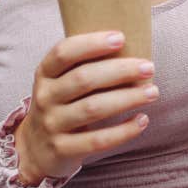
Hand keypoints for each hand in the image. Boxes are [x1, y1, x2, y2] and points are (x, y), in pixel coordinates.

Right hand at [14, 31, 156, 185]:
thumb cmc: (62, 104)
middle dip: (120, 71)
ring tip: (152, 92)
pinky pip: (97, 140)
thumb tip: (132, 46)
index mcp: (45, 73)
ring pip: (93, 108)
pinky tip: (142, 120)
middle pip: (83, 79)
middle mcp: (45, 97)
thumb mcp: (61, 82)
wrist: (35, 148)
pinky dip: (123, 131)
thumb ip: (84, 65)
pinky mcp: (62, 149)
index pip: (63, 52)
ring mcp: (52, 124)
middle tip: (148, 67)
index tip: (121, 38)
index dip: (91, 44)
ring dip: (127, 98)